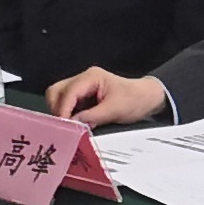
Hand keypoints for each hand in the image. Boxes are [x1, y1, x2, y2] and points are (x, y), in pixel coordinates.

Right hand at [48, 67, 167, 127]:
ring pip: (59, 98)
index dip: (63, 110)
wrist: (147, 98)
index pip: (68, 92)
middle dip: (57, 109)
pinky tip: (74, 125)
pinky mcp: (83, 97)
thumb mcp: (115, 110)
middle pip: (56, 91)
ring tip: (70, 127)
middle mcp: (83, 79)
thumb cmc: (135, 100)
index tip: (63, 127)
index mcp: (91, 77)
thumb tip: (73, 124)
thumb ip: (92, 116)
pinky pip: (68, 105)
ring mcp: (82, 88)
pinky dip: (67, 115)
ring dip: (61, 112)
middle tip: (63, 127)